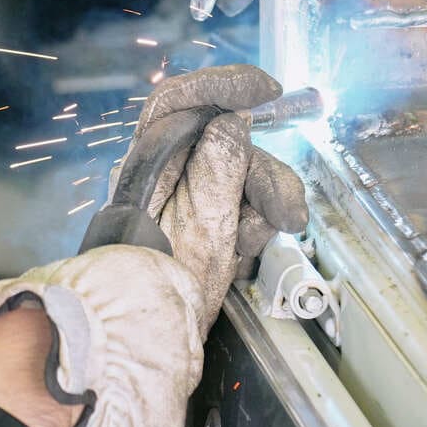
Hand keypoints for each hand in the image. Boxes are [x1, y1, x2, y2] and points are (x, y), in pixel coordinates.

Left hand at [131, 65, 308, 329]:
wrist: (142, 341)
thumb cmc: (165, 287)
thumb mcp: (202, 226)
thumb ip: (219, 167)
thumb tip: (231, 122)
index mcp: (151, 165)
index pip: (180, 101)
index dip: (224, 85)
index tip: (268, 91)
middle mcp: (162, 175)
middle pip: (223, 143)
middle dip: (262, 173)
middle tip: (284, 211)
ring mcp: (180, 199)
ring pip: (237, 177)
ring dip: (262, 205)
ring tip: (263, 240)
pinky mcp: (196, 224)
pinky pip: (235, 208)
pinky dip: (250, 226)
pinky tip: (247, 253)